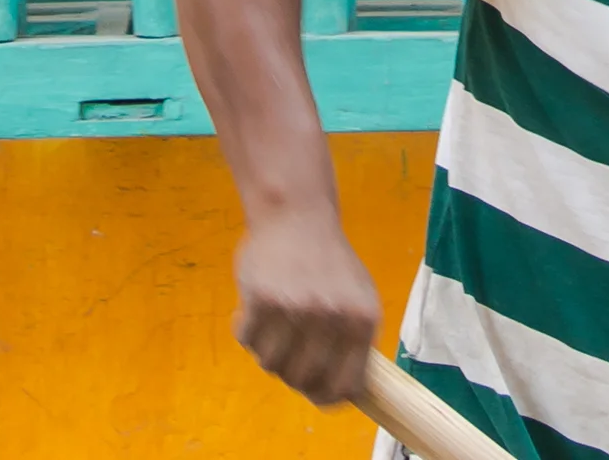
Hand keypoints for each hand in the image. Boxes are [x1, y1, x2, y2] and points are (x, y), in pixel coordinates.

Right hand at [235, 204, 380, 407]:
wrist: (296, 212)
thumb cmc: (328, 261)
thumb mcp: (358, 297)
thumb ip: (354, 344)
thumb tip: (344, 395)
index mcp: (362, 319)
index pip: (346, 386)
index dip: (326, 396)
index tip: (314, 391)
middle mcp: (332, 317)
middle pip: (303, 380)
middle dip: (291, 373)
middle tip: (287, 350)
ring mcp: (296, 308)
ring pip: (271, 365)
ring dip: (267, 351)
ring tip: (273, 325)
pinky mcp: (262, 298)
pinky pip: (247, 341)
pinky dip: (246, 331)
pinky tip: (253, 309)